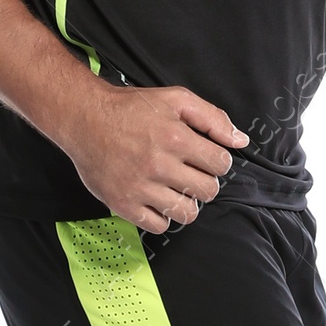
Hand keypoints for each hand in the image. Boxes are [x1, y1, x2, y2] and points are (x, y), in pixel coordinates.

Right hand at [58, 82, 248, 233]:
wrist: (85, 119)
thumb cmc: (130, 108)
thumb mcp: (175, 99)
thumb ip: (212, 118)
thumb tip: (240, 141)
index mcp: (176, 138)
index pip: (221, 165)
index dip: (217, 161)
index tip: (205, 158)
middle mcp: (159, 165)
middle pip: (208, 191)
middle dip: (204, 182)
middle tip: (190, 172)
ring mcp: (141, 188)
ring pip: (187, 213)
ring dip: (186, 202)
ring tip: (175, 188)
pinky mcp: (124, 204)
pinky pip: (159, 226)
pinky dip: (162, 216)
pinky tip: (156, 199)